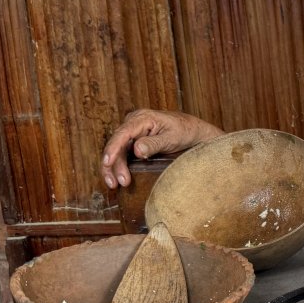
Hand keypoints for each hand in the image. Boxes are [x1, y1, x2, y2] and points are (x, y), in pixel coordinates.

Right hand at [100, 109, 223, 188]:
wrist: (195, 133)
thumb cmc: (186, 131)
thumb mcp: (173, 138)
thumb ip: (154, 143)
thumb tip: (136, 150)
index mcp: (142, 118)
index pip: (123, 134)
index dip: (113, 149)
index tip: (108, 162)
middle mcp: (133, 123)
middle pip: (117, 144)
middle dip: (113, 164)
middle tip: (118, 182)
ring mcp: (133, 133)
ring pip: (117, 151)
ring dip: (113, 168)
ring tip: (115, 184)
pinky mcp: (134, 143)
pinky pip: (122, 155)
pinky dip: (118, 167)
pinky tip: (117, 179)